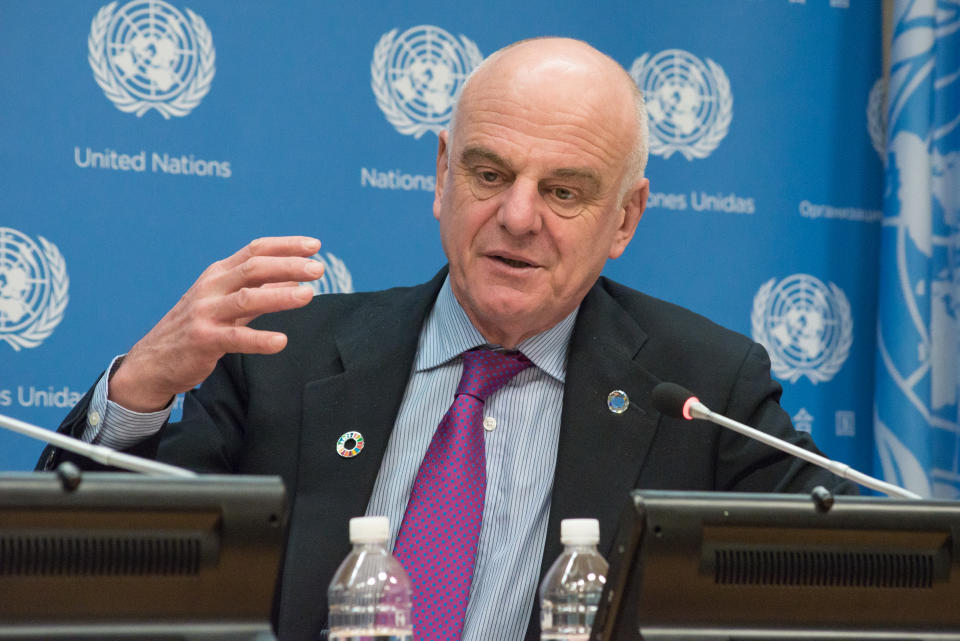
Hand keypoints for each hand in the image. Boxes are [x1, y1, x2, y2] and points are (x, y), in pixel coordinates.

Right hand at [108, 236, 323, 411]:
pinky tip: (281, 341)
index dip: (286, 246)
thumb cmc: (198, 327)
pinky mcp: (203, 340)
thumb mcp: (226, 302)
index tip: (314, 246)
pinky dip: (260, 340)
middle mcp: (211, 288)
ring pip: (247, 298)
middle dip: (289, 265)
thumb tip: (296, 277)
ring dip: (280, 295)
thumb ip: (258, 289)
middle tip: (319, 269)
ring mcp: (205, 313)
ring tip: (308, 294)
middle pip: (254, 268)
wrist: (154, 360)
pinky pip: (235, 338)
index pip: (255, 250)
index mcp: (219, 274)